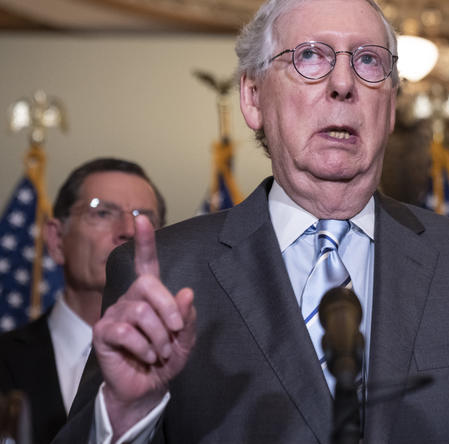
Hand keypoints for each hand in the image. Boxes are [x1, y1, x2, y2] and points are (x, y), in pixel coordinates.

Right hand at [92, 215, 196, 435]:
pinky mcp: (103, 333)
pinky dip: (143, 347)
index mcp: (150, 296)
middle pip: (147, 285)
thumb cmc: (167, 359)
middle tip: (176, 331)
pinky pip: (125, 332)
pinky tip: (147, 357)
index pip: (146, 263)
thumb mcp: (185, 339)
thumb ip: (187, 317)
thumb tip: (186, 292)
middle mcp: (130, 299)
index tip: (142, 218)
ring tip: (161, 352)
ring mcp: (114, 314)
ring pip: (139, 311)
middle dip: (168, 308)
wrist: (148, 388)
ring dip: (158, 336)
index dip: (145, 242)